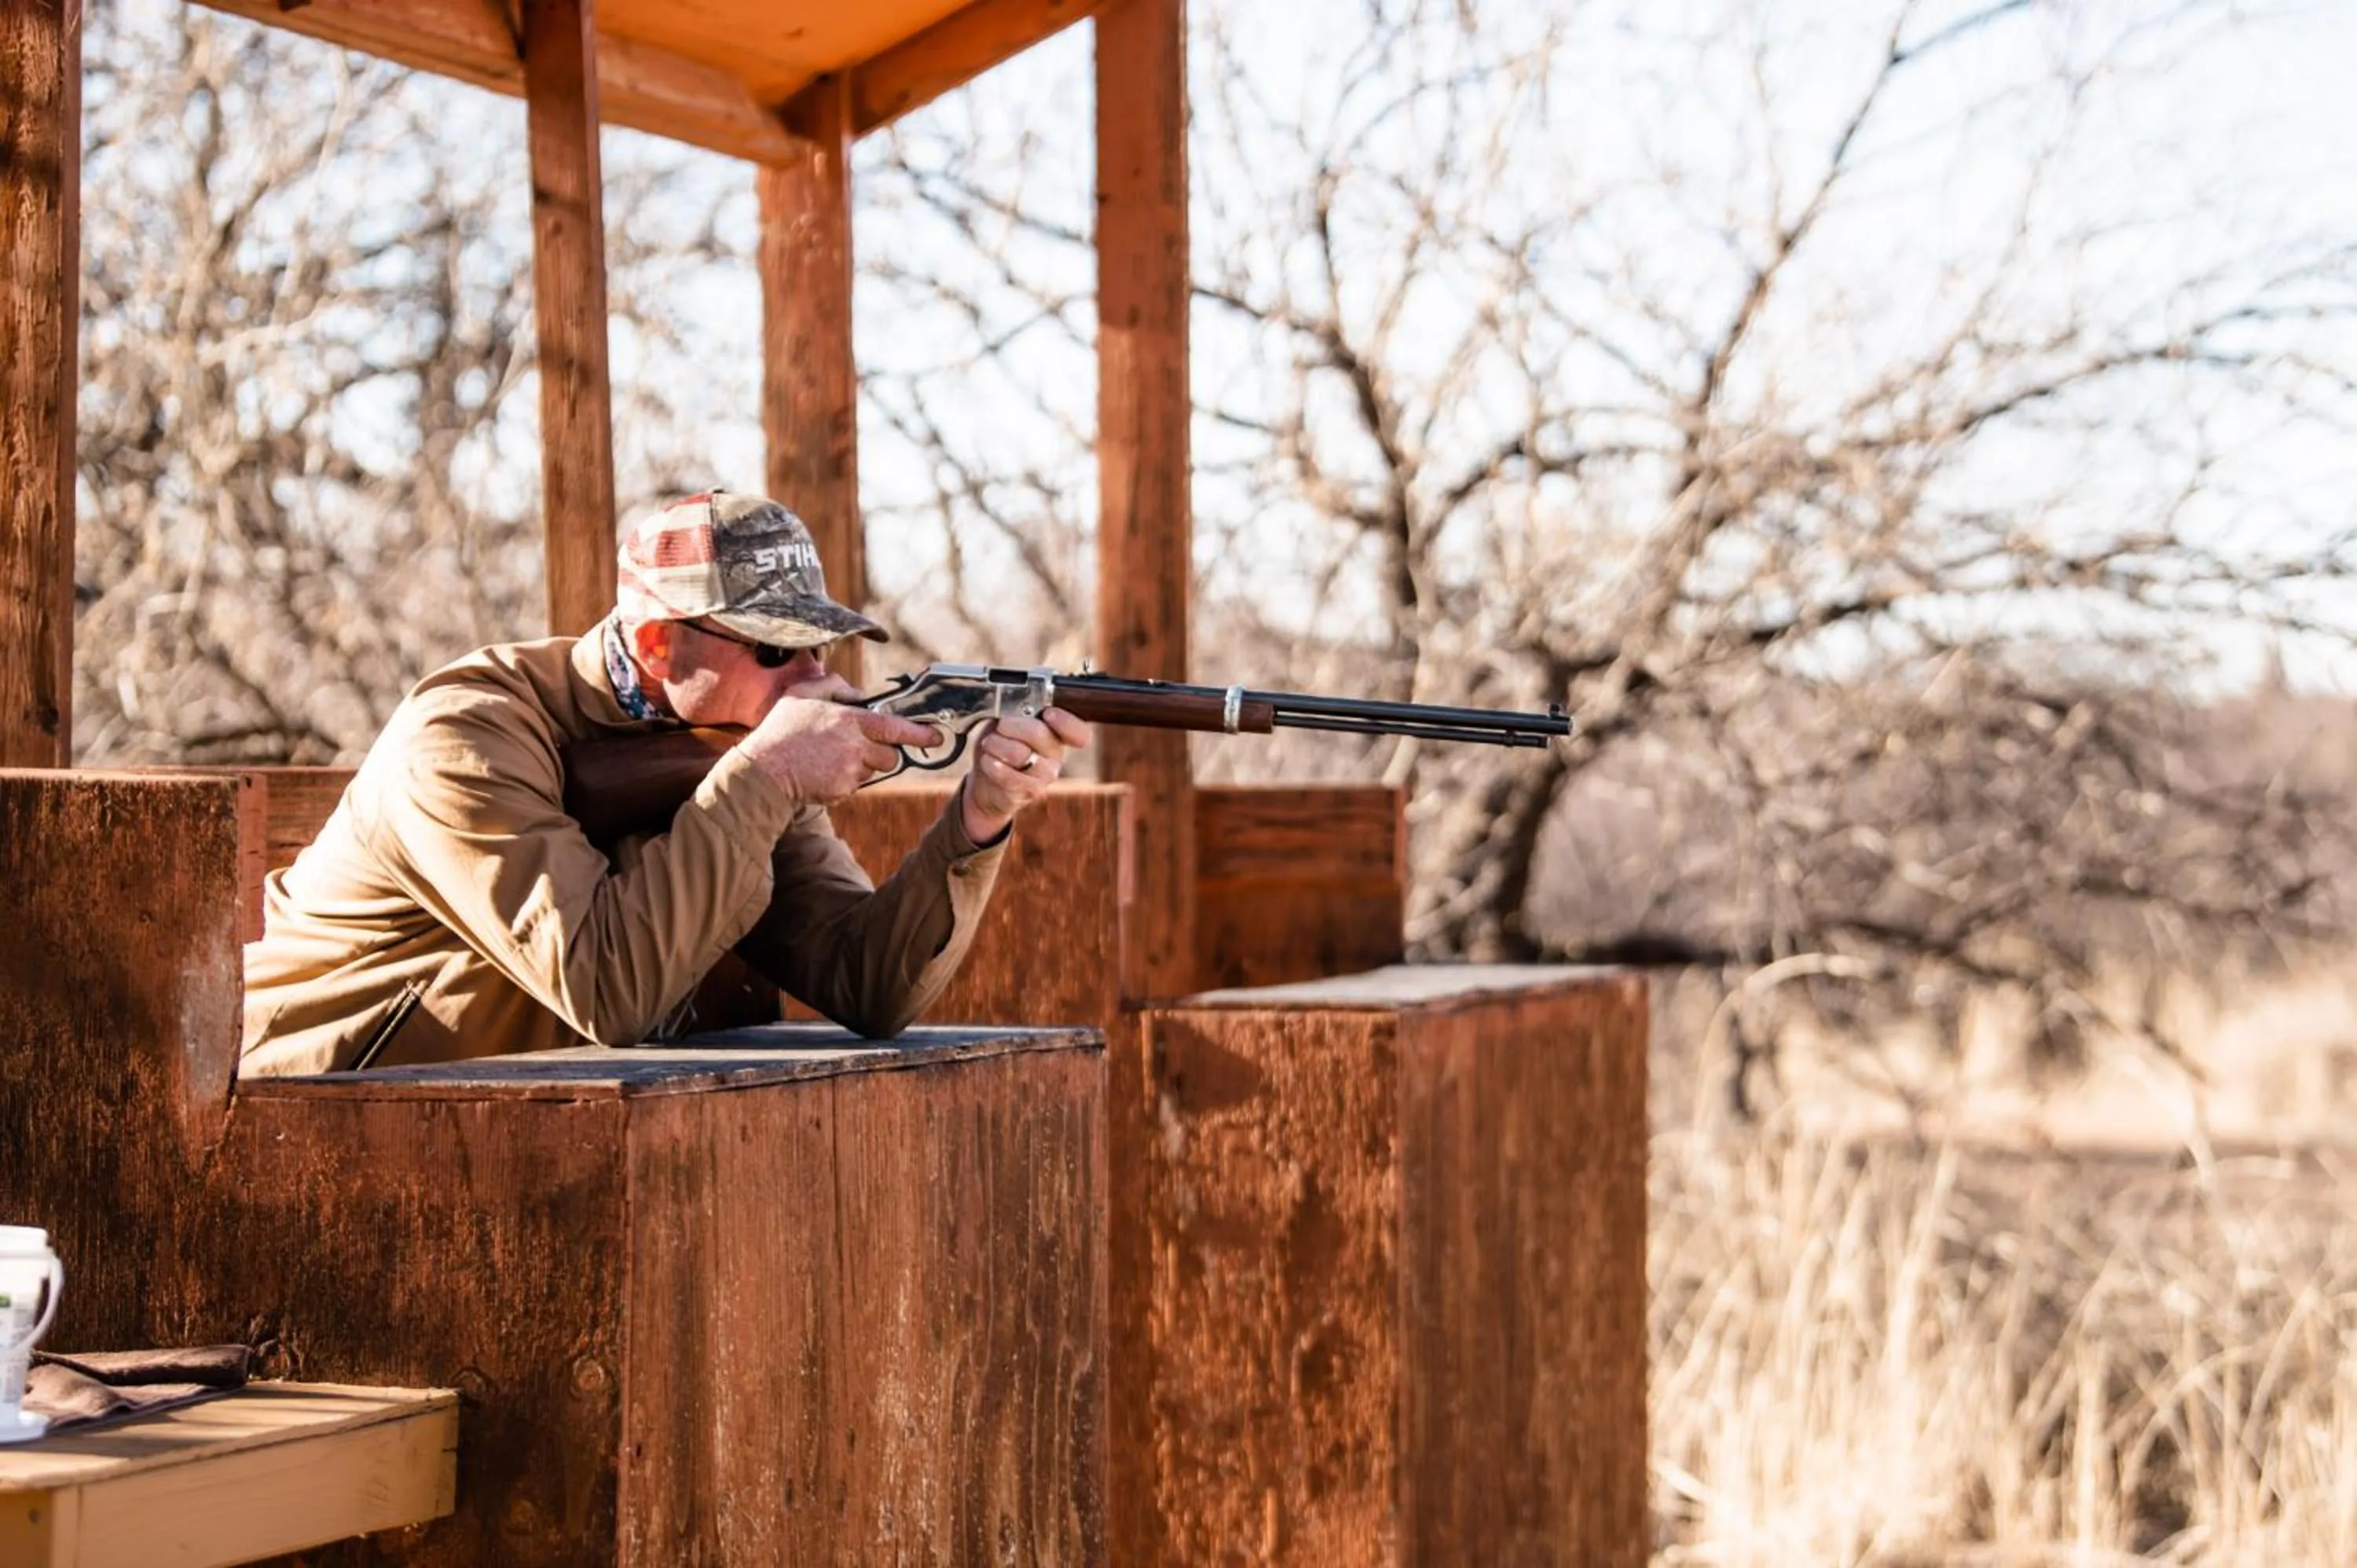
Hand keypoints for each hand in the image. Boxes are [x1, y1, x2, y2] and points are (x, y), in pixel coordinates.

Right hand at [737, 674, 940, 804]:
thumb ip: (833, 685)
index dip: (920, 733)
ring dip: (860, 766)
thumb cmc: (780, 731)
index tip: (936, 736)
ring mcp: (850, 771)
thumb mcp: (802, 695)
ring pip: (872, 772)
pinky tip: (821, 771)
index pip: (897, 727)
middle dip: (881, 754)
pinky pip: (854, 785)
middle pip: (890, 757)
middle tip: (854, 747)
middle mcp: (856, 747)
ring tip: (830, 758)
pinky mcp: (843, 791)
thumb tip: (857, 693)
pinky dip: (843, 780)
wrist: (762, 772)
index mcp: (851, 721)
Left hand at [959, 708, 1091, 843]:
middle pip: (1039, 733)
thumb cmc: (1000, 746)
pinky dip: (992, 764)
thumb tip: (1014, 705)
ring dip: (997, 745)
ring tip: (989, 745)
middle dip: (1010, 725)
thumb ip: (1016, 712)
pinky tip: (988, 761)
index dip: (1066, 722)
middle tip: (1000, 726)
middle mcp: (1056, 755)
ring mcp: (1045, 776)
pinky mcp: (1030, 792)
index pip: (1079, 733)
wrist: (986, 781)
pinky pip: (1009, 776)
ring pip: (1020, 754)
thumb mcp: (1007, 722)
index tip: (1048, 714)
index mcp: (1056, 733)